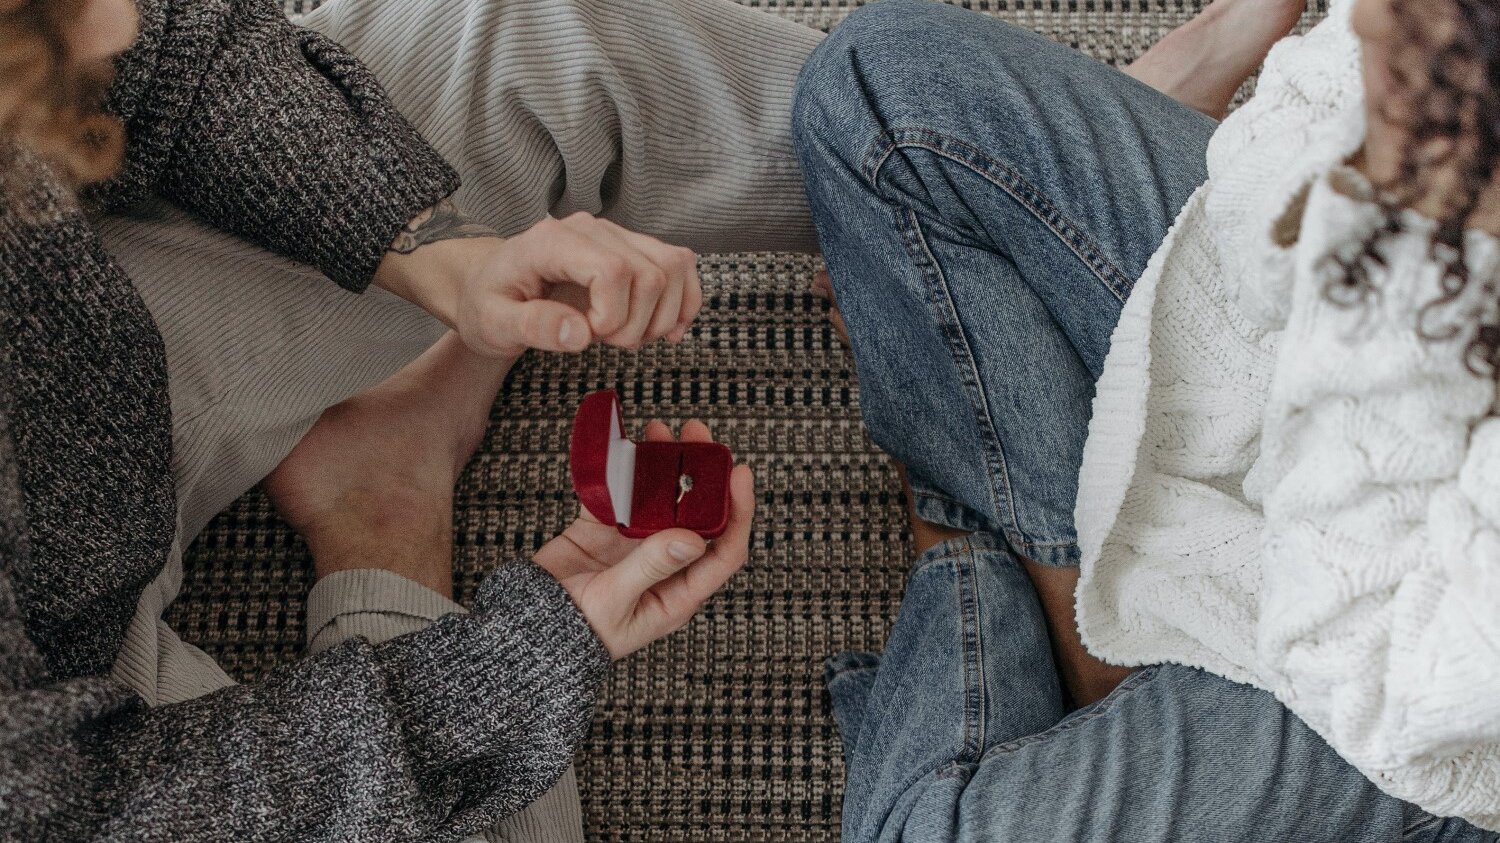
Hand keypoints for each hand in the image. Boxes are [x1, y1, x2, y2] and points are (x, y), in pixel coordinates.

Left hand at [374, 207, 702, 357]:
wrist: (490, 284)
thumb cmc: (490, 302)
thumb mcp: (493, 323)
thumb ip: (532, 327)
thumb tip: (580, 333)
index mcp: (554, 241)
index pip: (613, 270)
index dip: (613, 315)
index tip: (589, 336)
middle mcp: (593, 229)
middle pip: (652, 273)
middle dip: (637, 324)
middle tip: (603, 340)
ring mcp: (619, 235)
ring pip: (675, 267)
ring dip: (662, 316)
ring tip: (626, 334)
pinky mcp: (635, 249)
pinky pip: (681, 266)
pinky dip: (683, 303)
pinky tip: (666, 329)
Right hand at [533, 420, 754, 659]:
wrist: (523, 628)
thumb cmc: (573, 631)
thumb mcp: (615, 601)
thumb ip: (651, 566)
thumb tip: (693, 538)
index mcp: (677, 594)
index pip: (724, 552)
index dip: (738, 512)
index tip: (739, 473)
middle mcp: (663, 567)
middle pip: (695, 516)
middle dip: (699, 474)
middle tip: (696, 435)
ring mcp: (634, 548)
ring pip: (658, 500)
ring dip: (662, 466)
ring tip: (661, 431)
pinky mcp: (603, 532)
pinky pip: (619, 497)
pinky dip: (621, 473)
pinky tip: (623, 450)